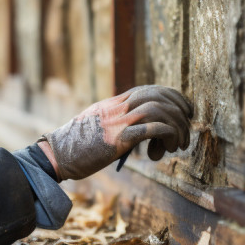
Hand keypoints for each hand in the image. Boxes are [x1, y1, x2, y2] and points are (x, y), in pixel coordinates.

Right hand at [39, 85, 192, 180]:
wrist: (57, 154)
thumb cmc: (76, 146)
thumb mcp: (98, 125)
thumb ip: (116, 121)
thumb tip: (138, 129)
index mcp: (114, 103)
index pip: (150, 89)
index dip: (173, 96)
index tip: (184, 109)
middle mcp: (118, 108)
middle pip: (158, 95)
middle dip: (179, 109)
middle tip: (187, 125)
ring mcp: (118, 122)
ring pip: (158, 110)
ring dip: (176, 126)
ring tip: (178, 144)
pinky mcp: (118, 139)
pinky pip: (150, 129)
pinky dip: (166, 135)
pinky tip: (168, 147)